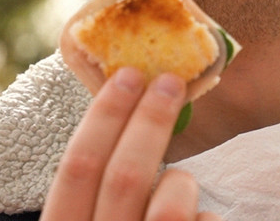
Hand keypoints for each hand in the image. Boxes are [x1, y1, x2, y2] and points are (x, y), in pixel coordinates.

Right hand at [41, 67, 220, 220]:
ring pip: (169, 204)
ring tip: (180, 187)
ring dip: (180, 182)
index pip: (75, 168)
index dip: (103, 116)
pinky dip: (204, 216)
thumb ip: (98, 187)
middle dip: (150, 120)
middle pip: (124, 176)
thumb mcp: (90, 217)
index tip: (129, 73)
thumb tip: (126, 114)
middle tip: (171, 81)